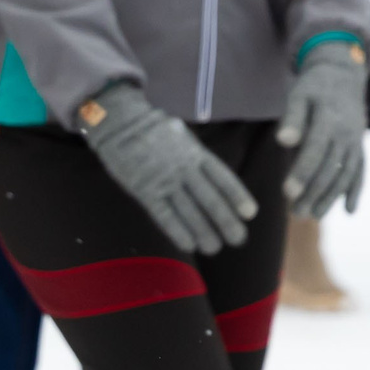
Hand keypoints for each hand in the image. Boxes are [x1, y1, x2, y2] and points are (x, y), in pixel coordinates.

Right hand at [76, 82, 257, 256]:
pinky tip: (189, 245)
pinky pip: (164, 215)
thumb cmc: (151, 127)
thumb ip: (194, 153)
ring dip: (204, 232)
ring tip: (215, 248)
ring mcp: (165, 181)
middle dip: (226, 221)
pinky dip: (177, 231)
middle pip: (210, 199)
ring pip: (190, 211)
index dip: (237, 196)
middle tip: (238, 239)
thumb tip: (208, 171)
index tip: (250, 213)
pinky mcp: (145, 191)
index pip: (223, 178)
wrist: (120, 122)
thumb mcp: (180, 133)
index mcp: (196, 153)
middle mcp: (184, 169)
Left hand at [276, 39, 367, 218]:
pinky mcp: (360, 146)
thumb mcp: (299, 95)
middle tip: (295, 213)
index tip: (288, 193)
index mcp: (330, 119)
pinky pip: (360, 170)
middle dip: (313, 192)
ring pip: (345, 173)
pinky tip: (349, 211)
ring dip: (331, 197)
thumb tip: (283, 141)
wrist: (343, 75)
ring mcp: (356, 141)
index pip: (315, 150)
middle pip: (330, 168)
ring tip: (313, 216)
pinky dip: (356, 190)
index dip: (302, 172)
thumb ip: (292, 119)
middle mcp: (347, 133)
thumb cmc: (313, 87)